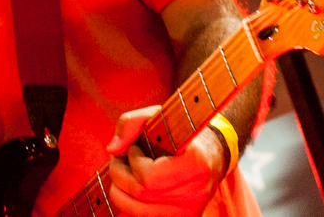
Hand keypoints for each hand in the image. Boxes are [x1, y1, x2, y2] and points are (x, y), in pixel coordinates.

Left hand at [105, 106, 227, 216]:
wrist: (212, 154)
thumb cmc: (181, 133)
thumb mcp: (158, 115)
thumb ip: (131, 122)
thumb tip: (112, 149)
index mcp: (196, 164)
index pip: (150, 177)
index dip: (133, 161)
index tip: (134, 148)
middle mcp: (195, 193)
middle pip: (140, 194)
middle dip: (119, 173)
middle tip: (120, 158)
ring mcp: (189, 211)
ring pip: (137, 211)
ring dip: (119, 189)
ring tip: (124, 171)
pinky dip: (130, 202)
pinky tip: (133, 185)